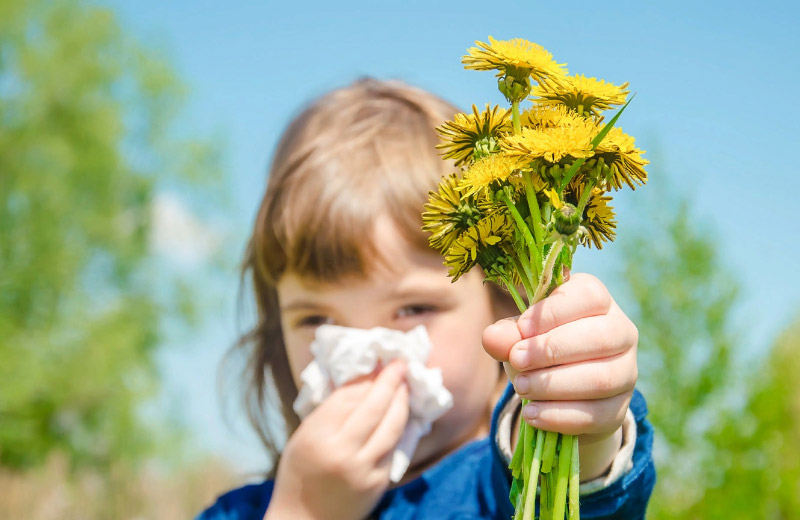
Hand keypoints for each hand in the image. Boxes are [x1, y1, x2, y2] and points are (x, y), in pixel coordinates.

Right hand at [265, 360, 408, 519]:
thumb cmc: (299, 473)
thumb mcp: (304, 436)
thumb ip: (331, 410)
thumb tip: (363, 380)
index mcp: (317, 436)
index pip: (348, 397)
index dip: (367, 376)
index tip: (380, 362)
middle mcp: (342, 452)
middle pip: (374, 407)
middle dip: (391, 381)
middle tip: (401, 364)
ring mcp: (364, 469)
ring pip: (392, 426)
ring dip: (402, 401)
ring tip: (405, 385)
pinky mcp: (379, 483)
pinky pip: (394, 447)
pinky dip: (399, 427)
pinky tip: (401, 414)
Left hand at [482, 273, 637, 477]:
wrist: (559, 391)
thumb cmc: (540, 347)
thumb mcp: (521, 335)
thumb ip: (507, 334)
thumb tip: (492, 338)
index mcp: (598, 301)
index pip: (589, 296)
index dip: (554, 312)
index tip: (523, 328)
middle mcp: (621, 332)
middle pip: (600, 337)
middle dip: (552, 350)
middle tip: (517, 360)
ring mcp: (626, 372)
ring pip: (601, 379)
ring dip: (554, 384)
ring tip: (521, 388)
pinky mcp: (618, 409)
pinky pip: (596, 415)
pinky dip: (559, 416)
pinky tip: (533, 413)